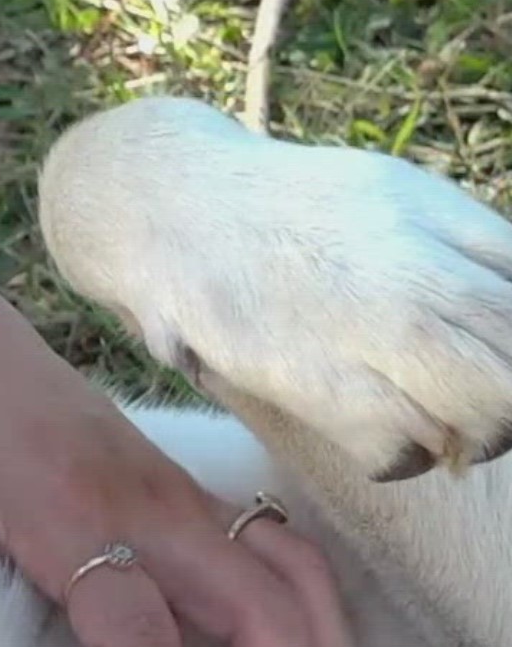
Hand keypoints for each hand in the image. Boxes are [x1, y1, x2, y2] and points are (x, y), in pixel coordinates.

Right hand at [43, 97, 511, 480]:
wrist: (169, 207)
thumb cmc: (292, 205)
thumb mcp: (397, 193)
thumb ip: (475, 241)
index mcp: (436, 232)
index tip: (505, 358)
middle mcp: (406, 287)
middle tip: (490, 396)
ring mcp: (356, 340)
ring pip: (473, 423)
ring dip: (475, 432)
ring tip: (448, 416)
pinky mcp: (306, 385)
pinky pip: (398, 451)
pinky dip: (407, 454)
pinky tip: (386, 427)